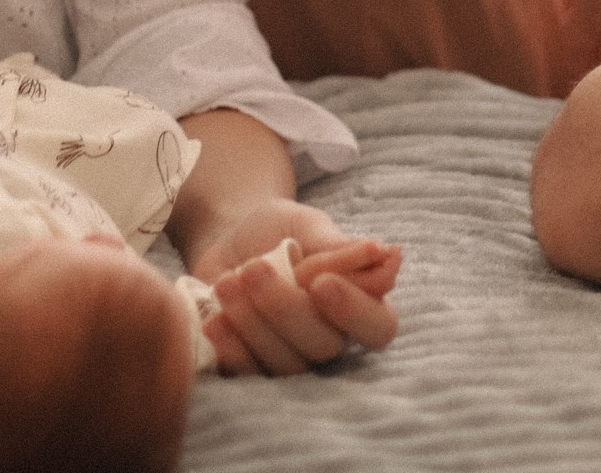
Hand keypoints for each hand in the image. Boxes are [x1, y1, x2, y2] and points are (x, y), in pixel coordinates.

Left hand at [188, 198, 401, 375]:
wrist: (228, 240)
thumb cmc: (278, 230)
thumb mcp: (306, 226)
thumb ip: (339, 246)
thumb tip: (386, 253)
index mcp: (358, 302)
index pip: (379, 325)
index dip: (355, 311)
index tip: (321, 282)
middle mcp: (332, 337)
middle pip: (326, 346)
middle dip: (285, 308)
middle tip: (254, 268)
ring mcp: (293, 358)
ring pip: (286, 363)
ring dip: (253, 323)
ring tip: (228, 282)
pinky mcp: (255, 368)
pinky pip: (249, 373)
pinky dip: (230, 347)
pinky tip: (215, 319)